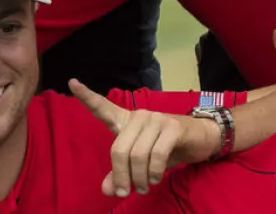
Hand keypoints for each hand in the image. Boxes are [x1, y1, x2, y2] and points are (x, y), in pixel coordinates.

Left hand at [72, 78, 215, 197]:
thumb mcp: (142, 162)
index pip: (102, 107)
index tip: (71, 83)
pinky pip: (157, 154)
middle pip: (119, 149)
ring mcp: (155, 119)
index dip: (86, 96)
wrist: (204, 139)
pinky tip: (156, 178)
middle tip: (127, 191)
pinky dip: (154, 172)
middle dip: (121, 175)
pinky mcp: (172, 127)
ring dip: (140, 178)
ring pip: (137, 154)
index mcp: (126, 120)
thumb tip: (107, 190)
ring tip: (144, 187)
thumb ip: (122, 173)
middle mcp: (138, 116)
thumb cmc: (168, 149)